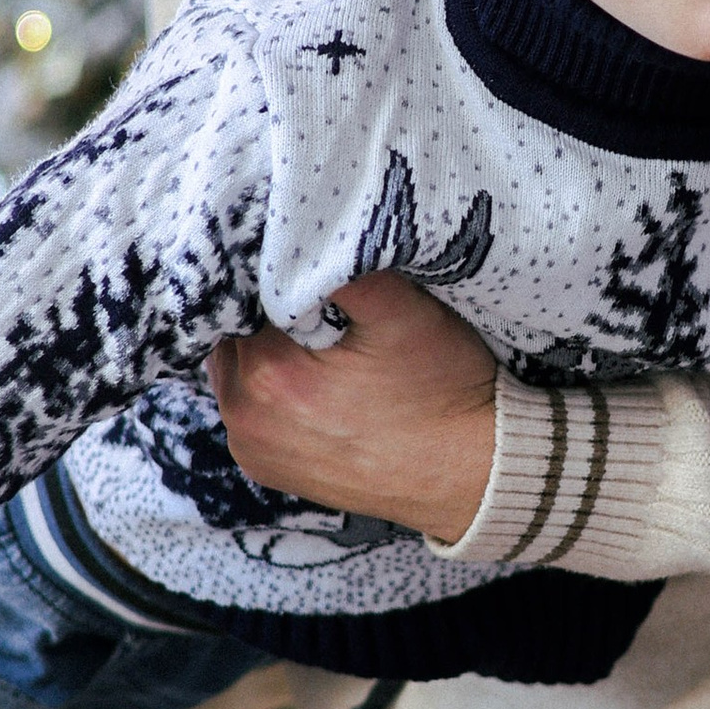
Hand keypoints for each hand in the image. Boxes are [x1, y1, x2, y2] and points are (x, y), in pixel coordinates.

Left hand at [208, 275, 499, 544]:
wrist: (474, 474)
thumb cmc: (444, 392)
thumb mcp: (404, 311)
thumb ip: (343, 265)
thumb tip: (299, 234)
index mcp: (269, 373)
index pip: (246, 293)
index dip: (278, 274)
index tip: (314, 273)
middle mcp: (245, 417)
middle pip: (235, 332)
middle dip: (268, 313)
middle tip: (323, 309)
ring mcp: (252, 448)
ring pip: (238, 370)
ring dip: (268, 352)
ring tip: (323, 348)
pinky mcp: (266, 468)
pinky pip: (251, 409)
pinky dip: (273, 392)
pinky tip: (318, 387)